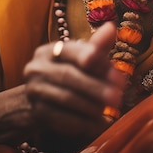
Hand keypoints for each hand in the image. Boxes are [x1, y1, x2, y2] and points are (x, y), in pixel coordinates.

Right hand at [23, 22, 125, 145]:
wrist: (37, 100)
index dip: (91, 57)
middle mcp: (37, 67)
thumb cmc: (67, 73)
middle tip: (118, 97)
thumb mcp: (81, 59)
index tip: (112, 70)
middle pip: (68, 75)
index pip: (69, 49)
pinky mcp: (35, 113)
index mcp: (49, 50)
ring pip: (65, 98)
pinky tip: (99, 125)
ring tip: (111, 111)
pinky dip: (83, 123)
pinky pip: (61, 119)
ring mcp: (33, 90)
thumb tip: (111, 26)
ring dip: (92, 106)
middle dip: (96, 87)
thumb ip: (96, 46)